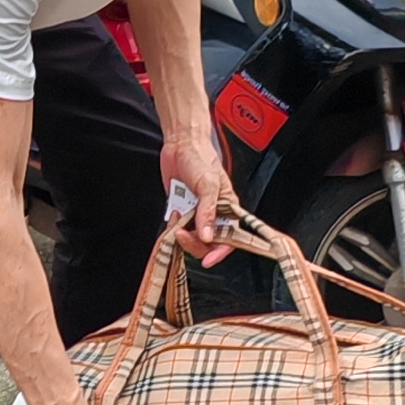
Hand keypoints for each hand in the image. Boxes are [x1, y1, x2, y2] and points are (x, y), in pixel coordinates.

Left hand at [159, 125, 236, 252]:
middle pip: (208, 243)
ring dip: (183, 235)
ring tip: (177, 222)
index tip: (208, 260)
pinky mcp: (182, 210)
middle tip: (183, 234)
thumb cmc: (201, 158)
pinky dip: (174, 227)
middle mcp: (213, 213)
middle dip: (195, 244)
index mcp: (228, 209)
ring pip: (192, 238)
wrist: (180, 144)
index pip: (230, 238)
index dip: (220, 252)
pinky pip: (178, 228)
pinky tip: (174, 214)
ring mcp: (197, 213)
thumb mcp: (208, 185)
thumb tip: (208, 236)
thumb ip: (208, 212)